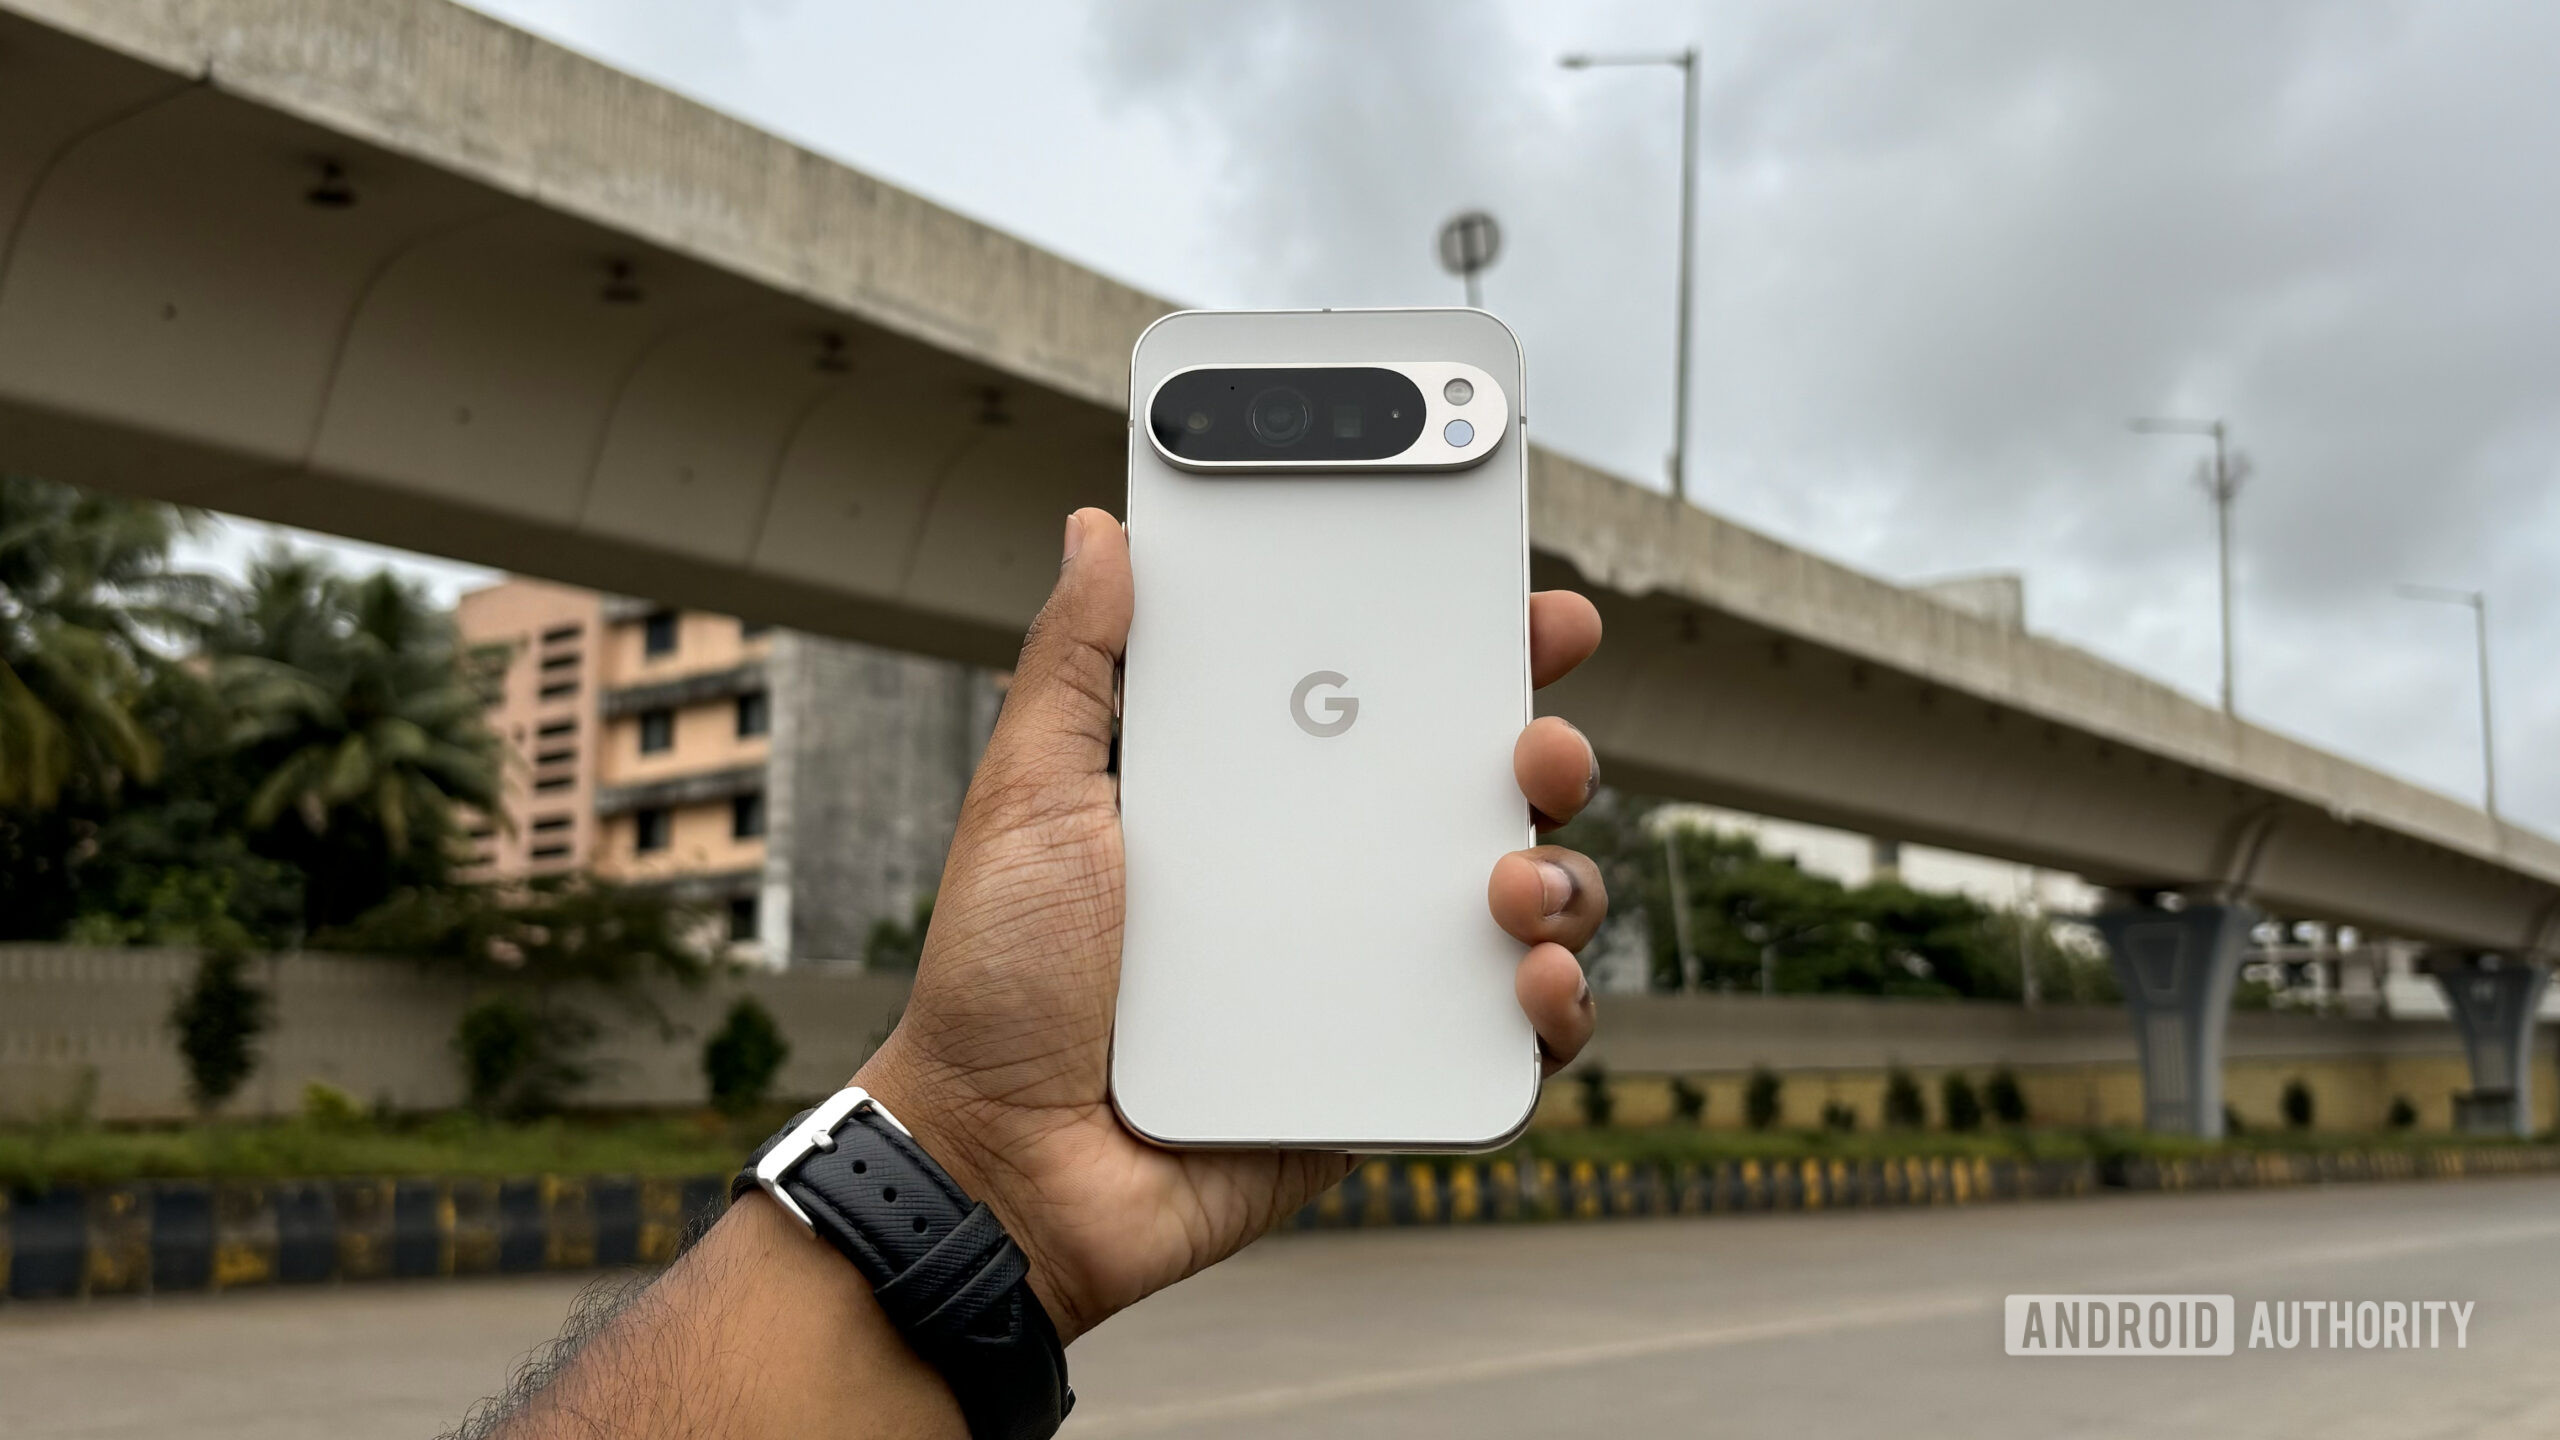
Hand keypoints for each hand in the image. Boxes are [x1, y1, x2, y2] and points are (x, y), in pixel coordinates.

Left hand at [856, 508, 1606, 1342]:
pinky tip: (1532, 979)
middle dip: (1547, 747)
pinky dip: (1558, 1002)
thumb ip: (1075, 664)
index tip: (1528, 608)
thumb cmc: (1001, 979)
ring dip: (1563, 875)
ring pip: (1527, 903)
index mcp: (1256, 794)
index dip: (1467, 647)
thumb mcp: (1030, 797)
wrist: (1003, 1164)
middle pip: (1484, 791)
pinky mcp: (1393, 1070)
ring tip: (1512, 882)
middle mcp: (1329, 871)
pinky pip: (1514, 1036)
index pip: (1383, 698)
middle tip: (1537, 745)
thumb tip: (1100, 528)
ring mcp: (1371, 973)